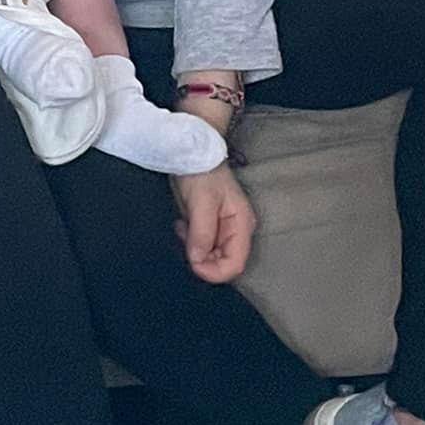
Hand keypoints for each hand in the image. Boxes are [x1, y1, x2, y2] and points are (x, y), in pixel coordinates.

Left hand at [171, 162, 255, 283]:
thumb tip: (197, 260)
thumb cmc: (202, 172)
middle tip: (185, 238)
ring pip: (211, 255)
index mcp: (242, 224)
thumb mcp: (202, 202)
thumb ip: (202, 233)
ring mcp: (224, 228)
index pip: (235, 263)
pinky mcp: (211, 226)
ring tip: (183, 227)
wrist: (192, 153)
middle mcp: (236, 230)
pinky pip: (202, 245)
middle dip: (202, 258)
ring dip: (194, 249)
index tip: (192, 264)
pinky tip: (182, 225)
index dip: (215, 271)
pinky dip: (190, 241)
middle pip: (223, 262)